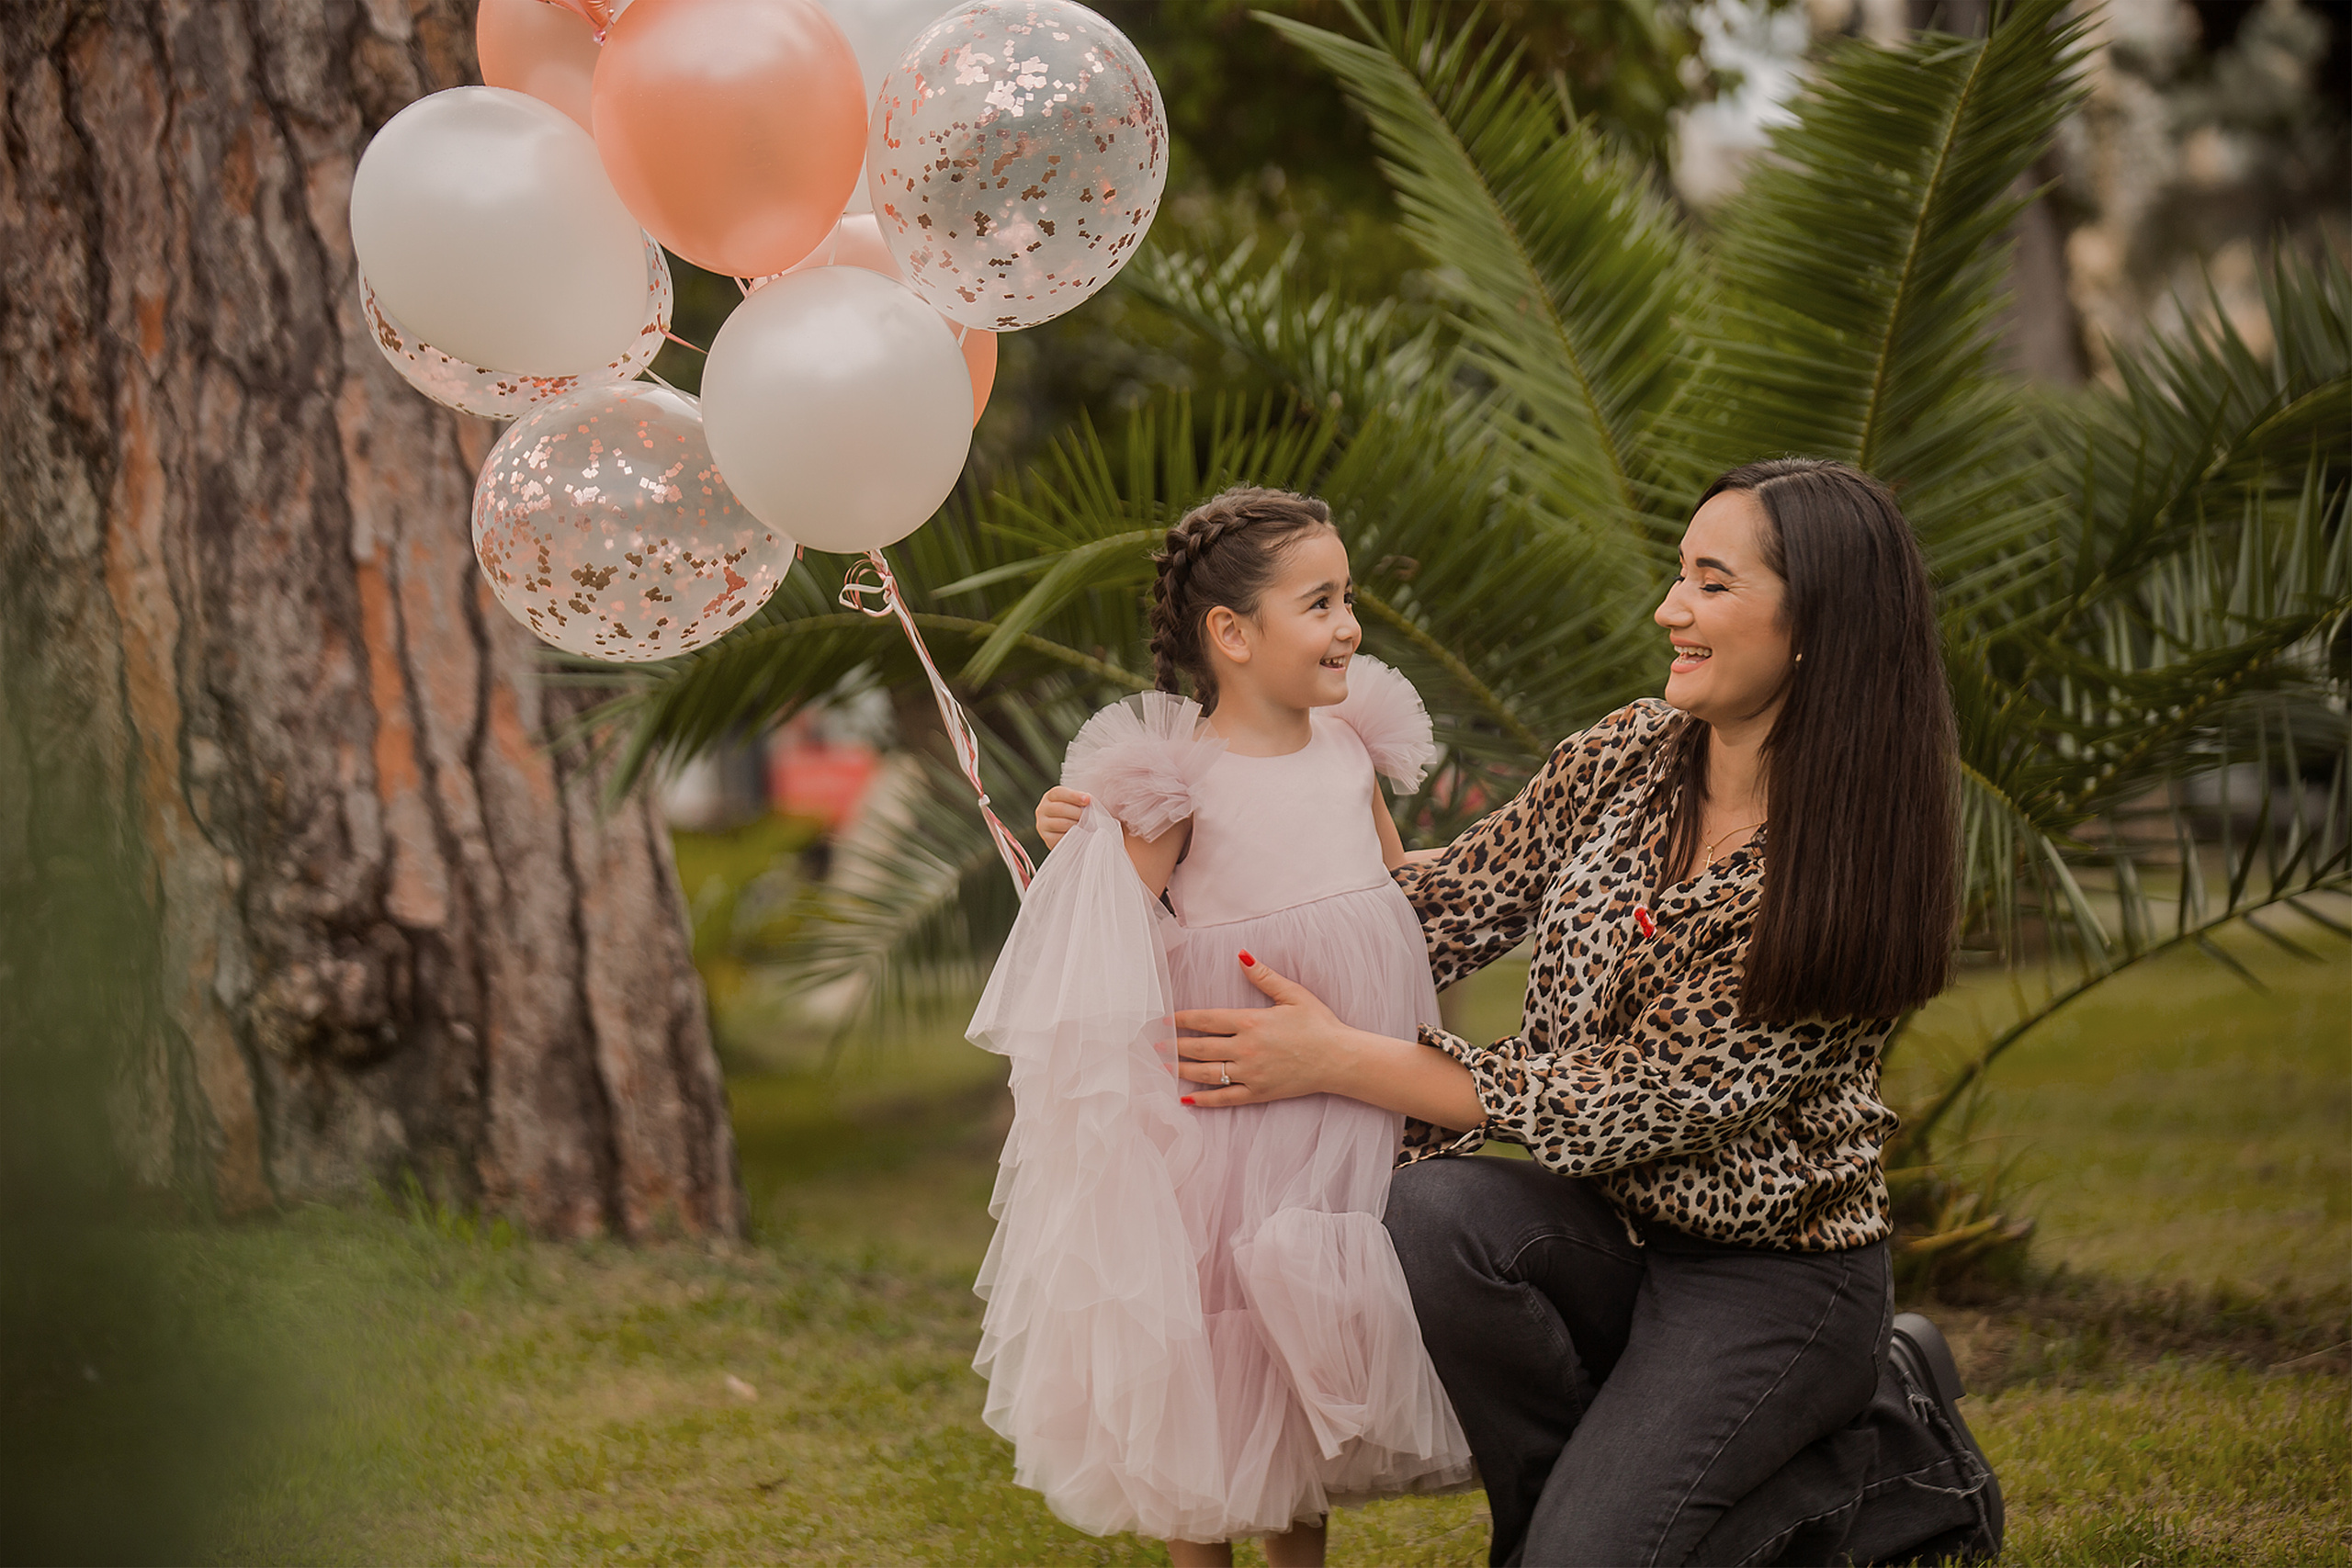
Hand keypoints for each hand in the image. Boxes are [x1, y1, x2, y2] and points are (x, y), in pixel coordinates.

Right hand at [1036, 785, 1088, 849]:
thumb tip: (1088, 800)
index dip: (1074, 796)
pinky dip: (1072, 836)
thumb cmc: (1075, 814)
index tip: (1087, 800)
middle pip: (1061, 808)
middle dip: (1077, 812)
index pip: (1059, 793)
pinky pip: (1060, 837)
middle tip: (1089, 817)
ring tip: (1085, 826)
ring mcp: (1042, 824)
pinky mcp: (1046, 838)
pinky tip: (1078, 835)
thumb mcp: (1076, 803)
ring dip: (1076, 825)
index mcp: (1050, 796)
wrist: (1068, 832)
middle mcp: (1043, 809)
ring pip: (1061, 823)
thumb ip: (1080, 800)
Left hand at [1173, 955, 1358, 1107]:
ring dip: (1181, 1071)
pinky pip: (1225, 1099)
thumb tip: (1241, 954)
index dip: (1182, 1020)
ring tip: (1162, 1067)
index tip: (1165, 1020)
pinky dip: (1203, 1100)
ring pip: (1207, 1074)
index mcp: (1251, 1022)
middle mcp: (1246, 1049)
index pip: (1206, 1020)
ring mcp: (1250, 1074)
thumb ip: (1264, 976)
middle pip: (1200, 1048)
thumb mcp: (1293, 994)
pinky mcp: (1258, 1093)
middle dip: (1173, 1046)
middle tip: (1152, 1045)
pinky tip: (1186, 1099)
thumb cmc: (1318, 1024)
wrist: (1339, 1059)